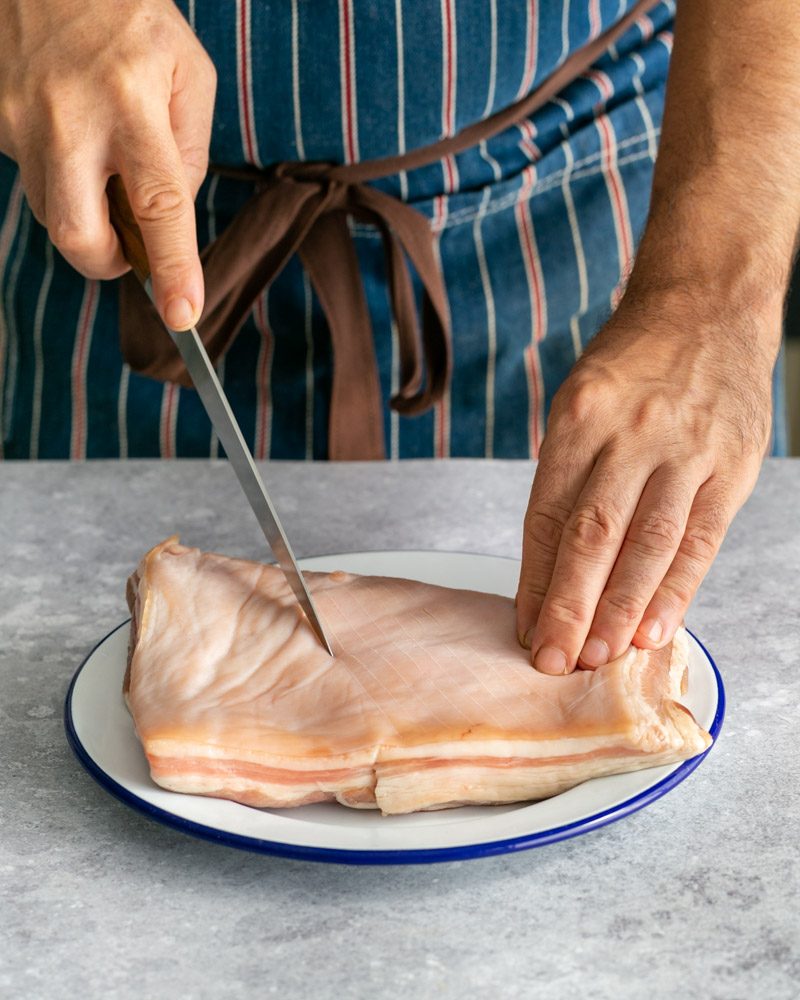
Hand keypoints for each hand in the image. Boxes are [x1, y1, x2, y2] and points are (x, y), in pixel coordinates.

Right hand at [0, 0, 215, 328]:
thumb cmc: (132, 16)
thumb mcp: (189, 73)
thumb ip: (189, 152)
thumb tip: (170, 217)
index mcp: (133, 104)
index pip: (158, 207)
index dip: (173, 268)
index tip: (182, 316)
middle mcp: (70, 118)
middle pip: (77, 234)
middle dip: (106, 262)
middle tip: (129, 249)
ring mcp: (19, 119)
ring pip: (49, 212)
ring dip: (84, 213)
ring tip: (102, 164)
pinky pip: (30, 177)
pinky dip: (59, 175)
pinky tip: (71, 130)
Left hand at [516, 288, 774, 673]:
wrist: (707, 307)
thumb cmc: (632, 365)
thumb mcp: (579, 403)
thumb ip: (567, 478)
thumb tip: (548, 566)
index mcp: (578, 419)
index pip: (547, 515)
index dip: (534, 580)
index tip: (525, 628)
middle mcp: (630, 434)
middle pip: (592, 535)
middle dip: (569, 605)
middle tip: (552, 660)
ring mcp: (685, 450)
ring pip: (647, 544)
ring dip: (620, 608)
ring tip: (597, 656)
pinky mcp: (731, 466)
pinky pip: (700, 538)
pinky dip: (677, 588)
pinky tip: (656, 629)